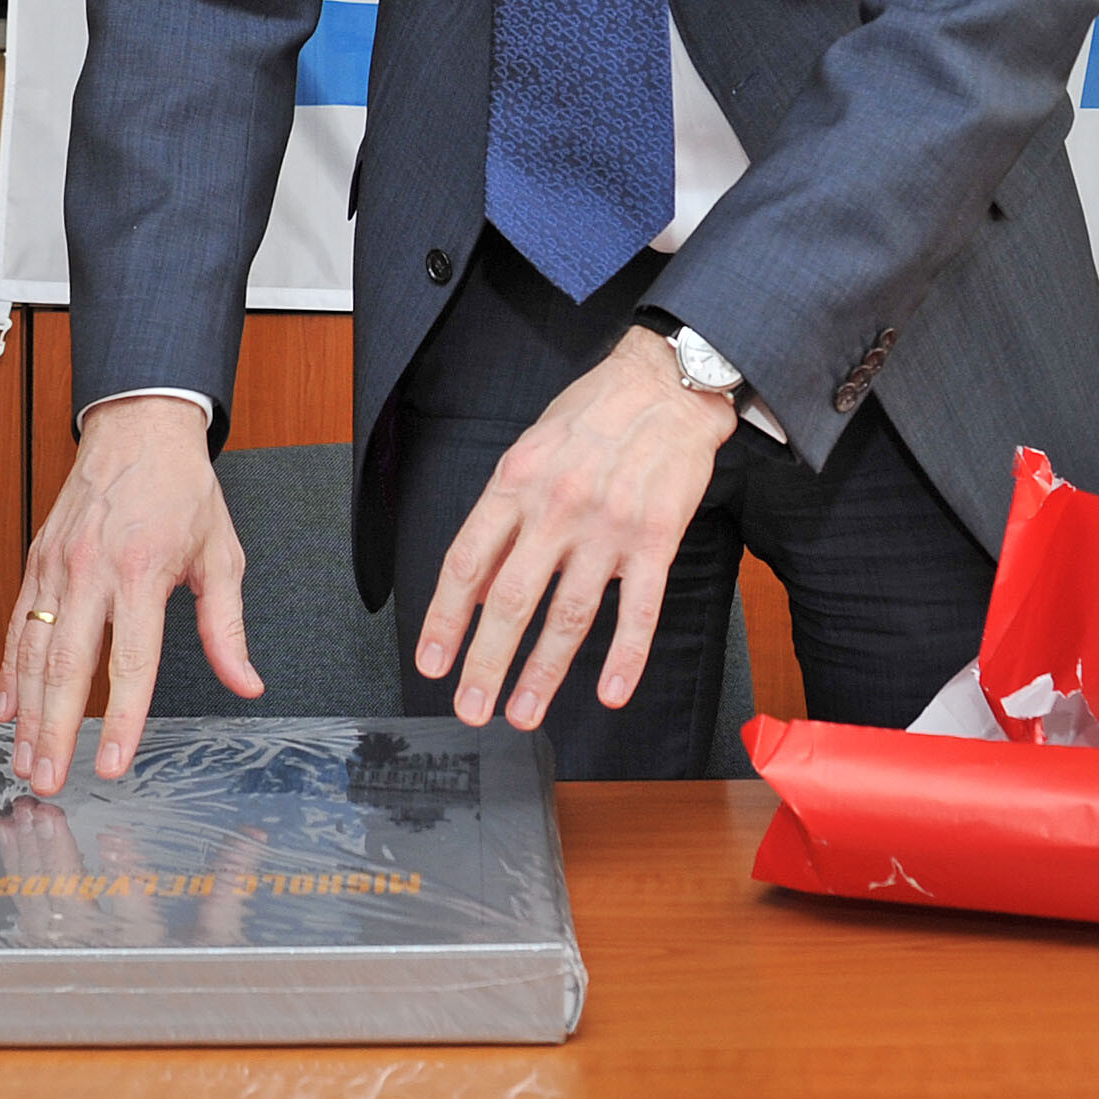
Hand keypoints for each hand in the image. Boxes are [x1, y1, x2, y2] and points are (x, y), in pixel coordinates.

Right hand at [0, 396, 260, 793]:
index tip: (111, 764)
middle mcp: (91, 571)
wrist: (138, 428)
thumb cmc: (181, 489)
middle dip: (57, 732)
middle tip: (49, 781)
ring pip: (35, 653)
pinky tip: (7, 710)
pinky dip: (9, 672)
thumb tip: (246, 681)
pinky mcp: (36, 562)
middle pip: (69, 668)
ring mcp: (56, 567)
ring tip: (25, 760)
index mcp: (142, 572)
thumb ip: (226, 627)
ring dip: (28, 714)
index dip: (122, 720)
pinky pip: (18, 626)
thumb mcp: (221, 555)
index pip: (131, 663)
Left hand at [416, 326, 734, 729]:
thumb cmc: (593, 416)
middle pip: (510, 600)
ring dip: (544, 672)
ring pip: (569, 615)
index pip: (466, 562)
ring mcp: (607, 526)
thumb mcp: (528, 451)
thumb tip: (471, 585)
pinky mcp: (656, 539)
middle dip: (486, 663)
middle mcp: (556, 508)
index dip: (445, 619)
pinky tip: (613, 691)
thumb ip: (500, 518)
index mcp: (516, 483)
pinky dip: (626, 657)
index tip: (433, 663)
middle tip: (472, 708)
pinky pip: (638, 609)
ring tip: (524, 712)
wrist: (665, 385)